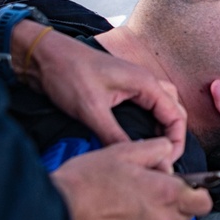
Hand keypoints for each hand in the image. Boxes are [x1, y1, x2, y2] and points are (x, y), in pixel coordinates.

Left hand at [14, 24, 187, 151]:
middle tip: (163, 162)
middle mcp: (144, 82)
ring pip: (161, 108)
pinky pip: (146, 107)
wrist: (43, 56)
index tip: (167, 164)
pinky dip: (149, 123)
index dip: (175, 142)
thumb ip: (115, 136)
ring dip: (163, 129)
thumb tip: (135, 159)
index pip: (176, 117)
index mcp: (145, 83)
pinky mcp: (120, 89)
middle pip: (174, 111)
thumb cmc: (67, 74)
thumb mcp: (91, 110)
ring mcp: (133, 84)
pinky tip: (138, 138)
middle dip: (173, 137)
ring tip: (155, 152)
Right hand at [51, 138, 212, 219]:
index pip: (204, 200)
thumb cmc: (83, 187)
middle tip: (147, 187)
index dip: (198, 190)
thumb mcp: (122, 151)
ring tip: (125, 202)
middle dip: (173, 201)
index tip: (187, 184)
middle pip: (184, 214)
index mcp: (165, 195)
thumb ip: (155, 149)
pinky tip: (116, 218)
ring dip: (153, 216)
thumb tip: (166, 153)